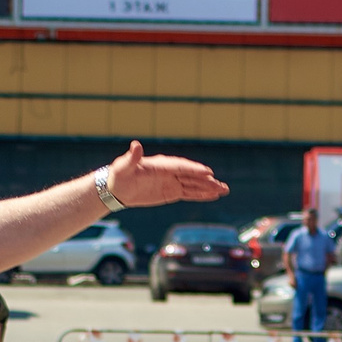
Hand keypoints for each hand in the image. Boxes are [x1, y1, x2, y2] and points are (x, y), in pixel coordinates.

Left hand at [104, 140, 229, 206]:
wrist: (117, 188)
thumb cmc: (119, 175)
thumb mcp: (123, 166)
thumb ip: (132, 157)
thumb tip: (136, 145)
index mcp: (161, 165)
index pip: (181, 167)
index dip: (194, 169)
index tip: (208, 173)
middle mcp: (170, 172)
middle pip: (192, 176)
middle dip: (207, 181)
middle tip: (222, 186)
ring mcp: (172, 182)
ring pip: (194, 185)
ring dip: (209, 188)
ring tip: (224, 190)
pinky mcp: (171, 192)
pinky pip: (189, 194)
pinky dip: (201, 195)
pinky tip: (213, 196)